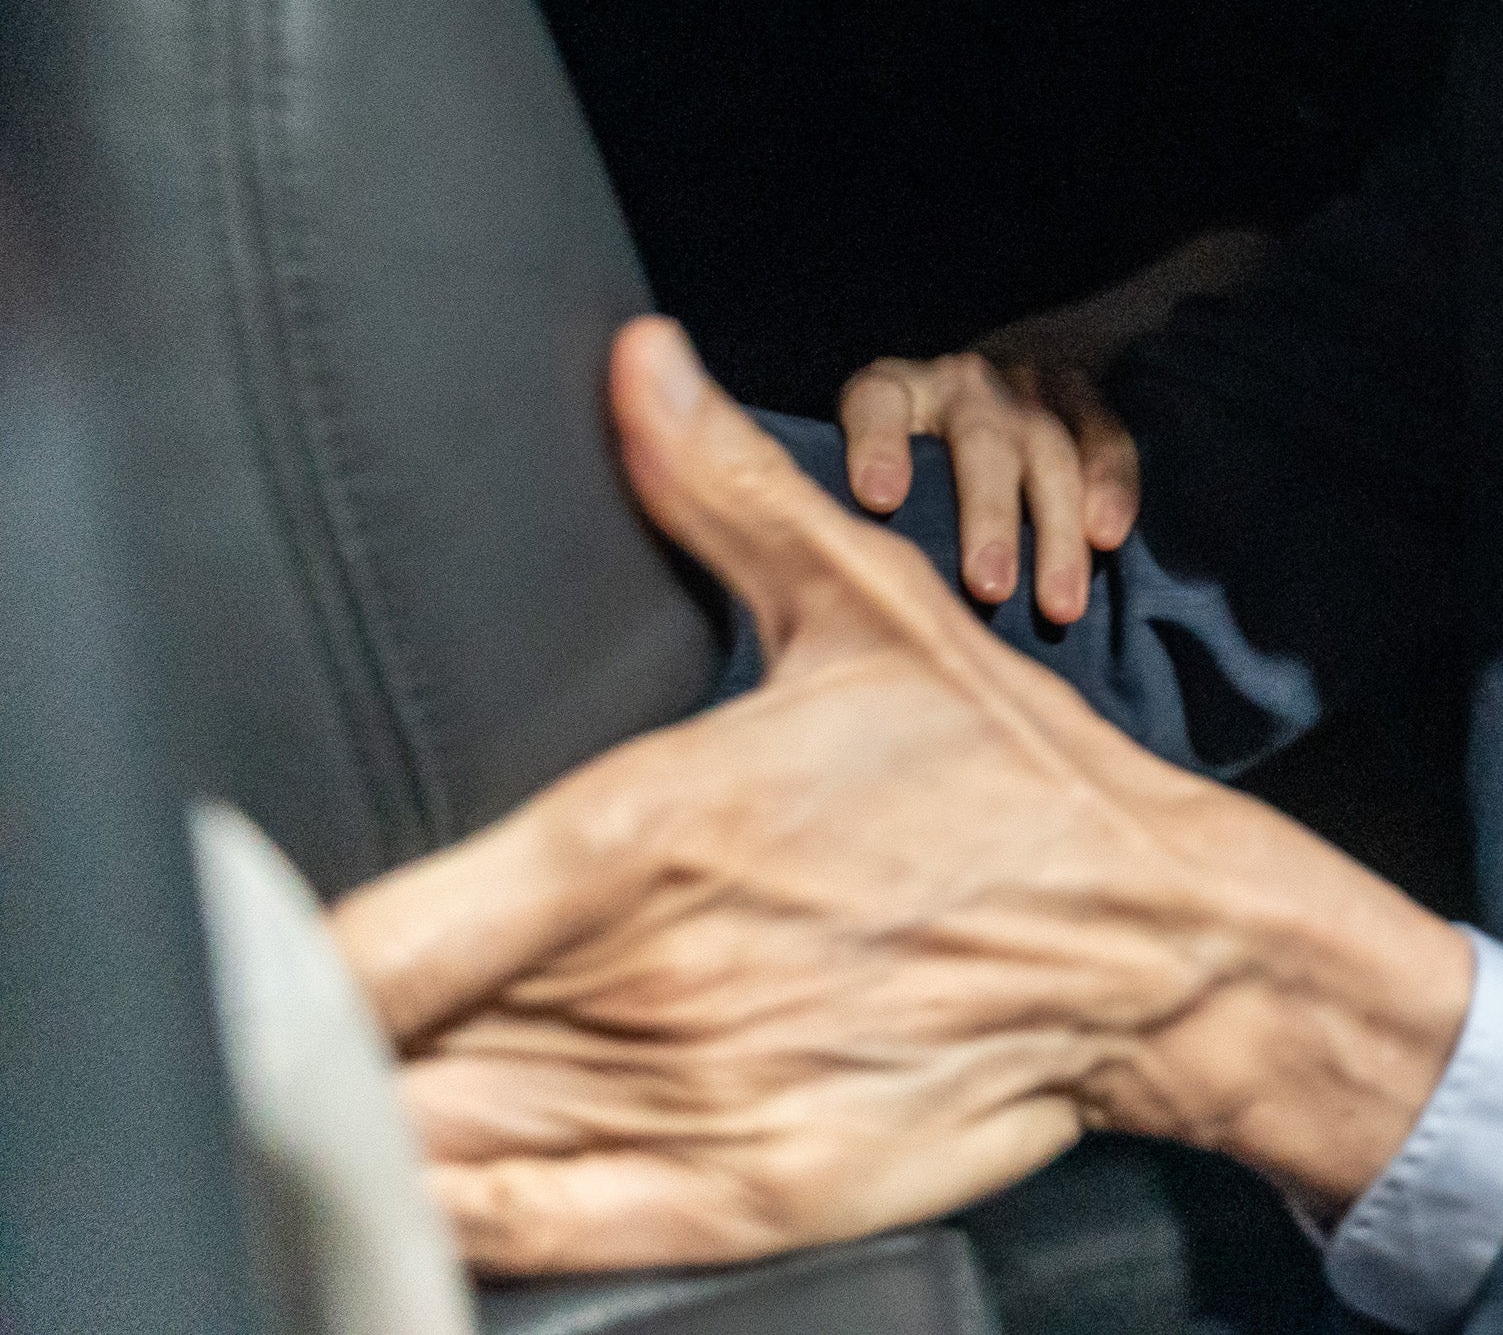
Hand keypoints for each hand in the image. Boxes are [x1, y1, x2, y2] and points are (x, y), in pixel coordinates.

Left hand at [330, 319, 1468, 1272]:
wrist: (1156, 937)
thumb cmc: (1002, 775)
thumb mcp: (867, 609)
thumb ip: (721, 494)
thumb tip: (639, 365)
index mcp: (637, 836)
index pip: (365, 948)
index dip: (273, 970)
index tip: (248, 947)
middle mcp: (646, 982)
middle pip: (379, 1059)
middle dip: (321, 1053)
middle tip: (303, 1027)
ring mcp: (691, 1100)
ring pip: (443, 1151)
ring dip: (382, 1134)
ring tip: (356, 1103)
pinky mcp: (742, 1192)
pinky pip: (533, 1236)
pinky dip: (455, 1225)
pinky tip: (429, 1193)